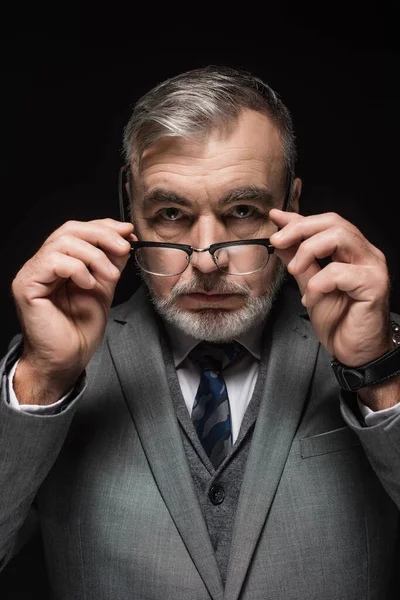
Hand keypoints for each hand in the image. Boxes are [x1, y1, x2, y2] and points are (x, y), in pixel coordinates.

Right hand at [11, 218, 134, 402]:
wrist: (67, 360)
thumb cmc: (80, 331)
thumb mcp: (103, 288)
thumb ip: (110, 263)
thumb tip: (124, 238)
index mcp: (59, 263)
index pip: (77, 231)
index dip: (103, 227)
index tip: (128, 232)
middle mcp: (43, 264)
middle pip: (69, 230)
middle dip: (102, 235)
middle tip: (124, 248)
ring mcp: (32, 273)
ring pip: (62, 242)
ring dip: (94, 255)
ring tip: (110, 275)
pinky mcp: (27, 286)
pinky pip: (52, 262)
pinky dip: (77, 269)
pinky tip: (88, 284)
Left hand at [269, 210, 391, 367]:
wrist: (354, 353)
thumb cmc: (339, 323)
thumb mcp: (310, 287)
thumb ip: (300, 263)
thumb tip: (282, 242)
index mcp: (352, 252)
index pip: (326, 223)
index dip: (299, 219)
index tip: (275, 219)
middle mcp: (365, 254)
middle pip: (334, 223)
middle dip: (300, 229)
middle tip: (277, 242)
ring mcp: (372, 267)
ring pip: (339, 237)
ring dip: (308, 251)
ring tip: (295, 271)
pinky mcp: (374, 285)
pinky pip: (339, 272)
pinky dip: (318, 284)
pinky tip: (311, 299)